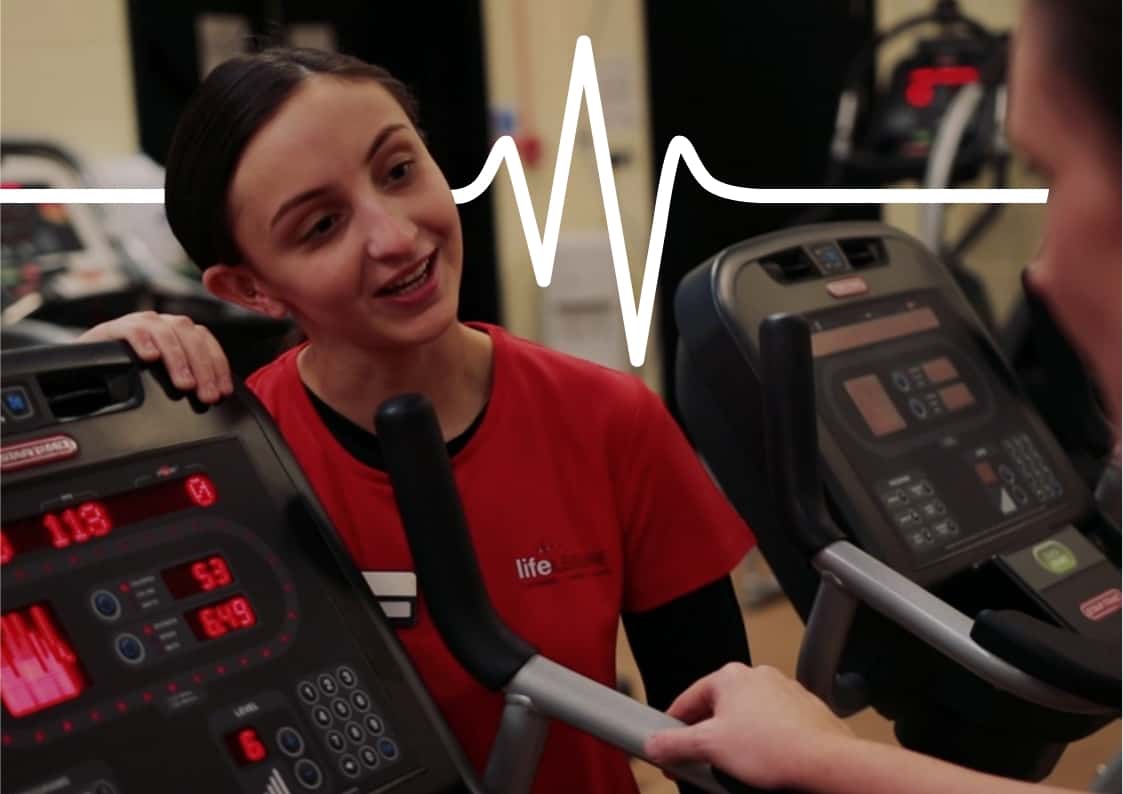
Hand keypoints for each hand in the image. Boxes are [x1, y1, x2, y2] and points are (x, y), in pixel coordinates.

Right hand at [78, 312, 232, 403]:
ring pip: (166, 333)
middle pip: (190, 337)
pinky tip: (149, 358)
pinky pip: (132, 329)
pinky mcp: (113, 329)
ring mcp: (139, 324)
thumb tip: (215, 398)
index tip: (223, 391)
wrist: (86, 368)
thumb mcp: (163, 377)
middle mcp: (162, 324)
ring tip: (184, 383)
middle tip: (206, 395)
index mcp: (179, 332)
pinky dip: (143, 341)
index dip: (218, 367)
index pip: (207, 343)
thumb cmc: (130, 373)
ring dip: (178, 359)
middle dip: (203, 368)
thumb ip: (189, 380)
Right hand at [644, 663, 853, 789]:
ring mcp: (783, 692)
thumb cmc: (774, 748)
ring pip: (746, 718)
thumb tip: (654, 743)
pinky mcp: (803, 711)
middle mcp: (758, 677)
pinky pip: (772, 727)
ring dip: (736, 740)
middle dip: (707, 737)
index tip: (668, 748)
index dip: (672, 728)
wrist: (826, 763)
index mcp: (731, 676)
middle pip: (717, 709)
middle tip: (702, 762)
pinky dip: (763, 743)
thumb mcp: (709, 748)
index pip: (687, 700)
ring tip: (737, 768)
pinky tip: (763, 765)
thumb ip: (674, 744)